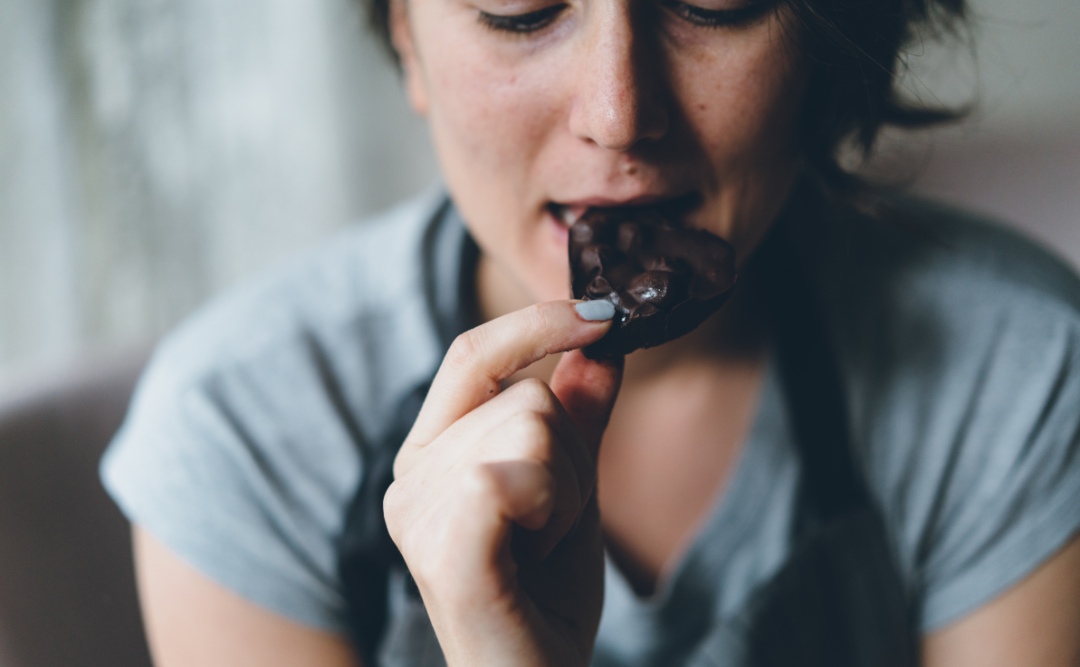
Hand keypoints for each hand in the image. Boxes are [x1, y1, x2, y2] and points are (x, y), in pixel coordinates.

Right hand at [384, 300, 622, 666]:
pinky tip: (532, 556)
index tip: (603, 312)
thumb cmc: (546, 595)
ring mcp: (418, 512)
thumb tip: (601, 340)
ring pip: (532, 425)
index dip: (536, 322)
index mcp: (430, 454)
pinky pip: (517, 472)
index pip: (472, 354)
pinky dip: (552, 510)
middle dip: (571, 458)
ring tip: (539, 546)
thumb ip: (578, 415)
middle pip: (525, 394)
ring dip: (567, 491)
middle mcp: (409, 476)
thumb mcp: (571, 486)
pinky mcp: (443, 547)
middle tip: (552, 525)